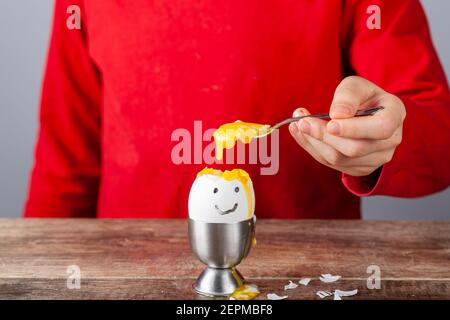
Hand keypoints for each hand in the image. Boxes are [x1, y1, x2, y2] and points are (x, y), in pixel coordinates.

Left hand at [289, 76, 405, 176]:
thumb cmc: (361, 97)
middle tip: (302, 120)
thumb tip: (337, 114)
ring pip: (339, 159)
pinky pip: (331, 164)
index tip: (330, 123)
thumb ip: (347, 96)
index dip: (354, 129)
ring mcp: (376, 158)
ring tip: (298, 124)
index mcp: (394, 115)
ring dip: (312, 142)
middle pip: (354, 148)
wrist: (365, 113)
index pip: (380, 128)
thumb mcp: (355, 85)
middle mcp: (390, 141)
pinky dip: (312, 149)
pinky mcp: (359, 168)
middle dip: (323, 134)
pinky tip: (303, 134)